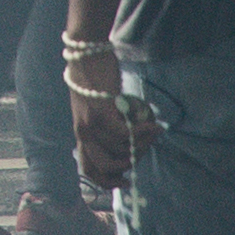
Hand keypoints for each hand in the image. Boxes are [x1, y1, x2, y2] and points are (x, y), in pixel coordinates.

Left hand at [68, 73, 145, 196]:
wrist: (85, 53)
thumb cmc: (94, 78)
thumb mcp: (95, 108)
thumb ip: (105, 126)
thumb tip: (131, 143)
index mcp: (80, 133)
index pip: (88, 169)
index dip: (106, 181)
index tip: (125, 181)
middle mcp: (82, 132)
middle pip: (104, 166)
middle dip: (128, 165)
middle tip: (143, 151)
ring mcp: (90, 123)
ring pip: (119, 150)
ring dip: (141, 144)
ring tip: (152, 132)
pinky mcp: (101, 113)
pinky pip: (125, 134)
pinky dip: (143, 133)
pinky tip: (154, 126)